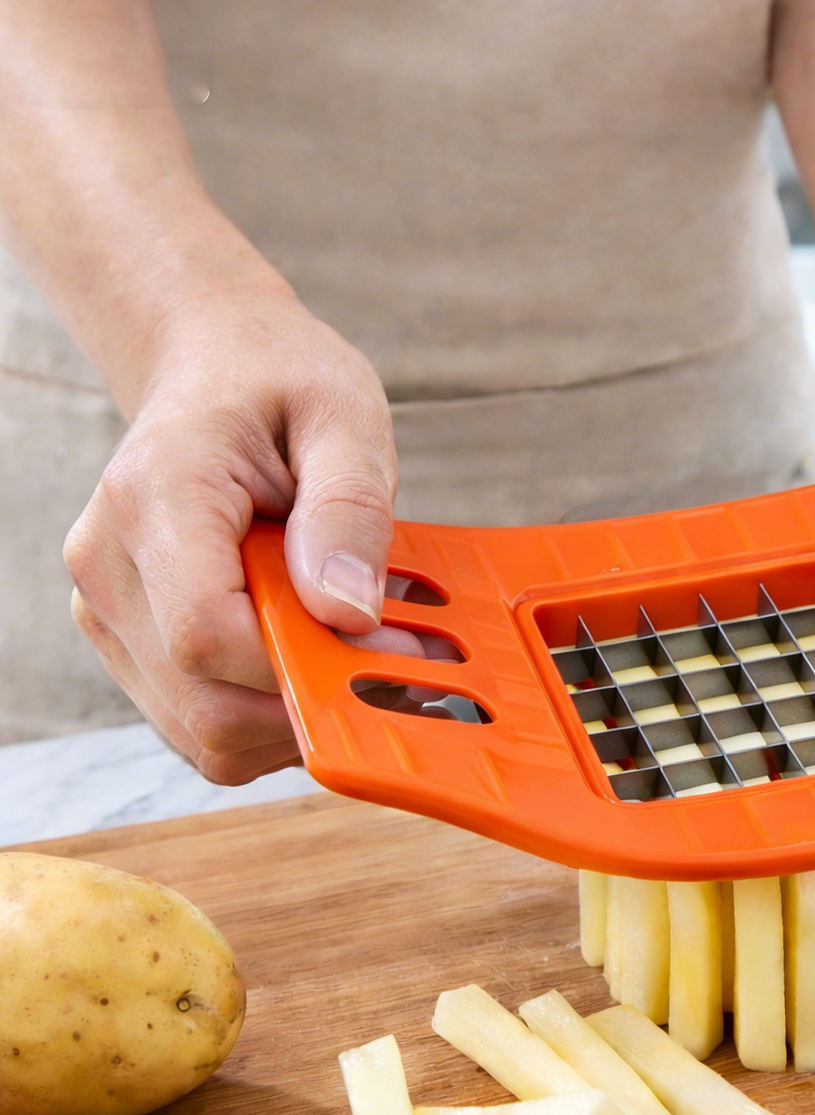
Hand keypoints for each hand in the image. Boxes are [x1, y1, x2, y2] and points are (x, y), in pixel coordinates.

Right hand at [64, 284, 410, 783]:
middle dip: (316, 702)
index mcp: (154, 498)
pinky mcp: (131, 645)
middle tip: (396, 663)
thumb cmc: (279, 383)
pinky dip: (274, 715)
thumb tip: (349, 612)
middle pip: (209, 706)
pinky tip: (316, 659)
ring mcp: (110, 613)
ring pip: (207, 735)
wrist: (214, 369)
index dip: (308, 667)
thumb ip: (350, 512)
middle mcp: (109, 567)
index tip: (390, 648)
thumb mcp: (344, 417)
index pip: (209, 637)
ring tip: (357, 654)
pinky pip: (206, 726)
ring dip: (300, 716)